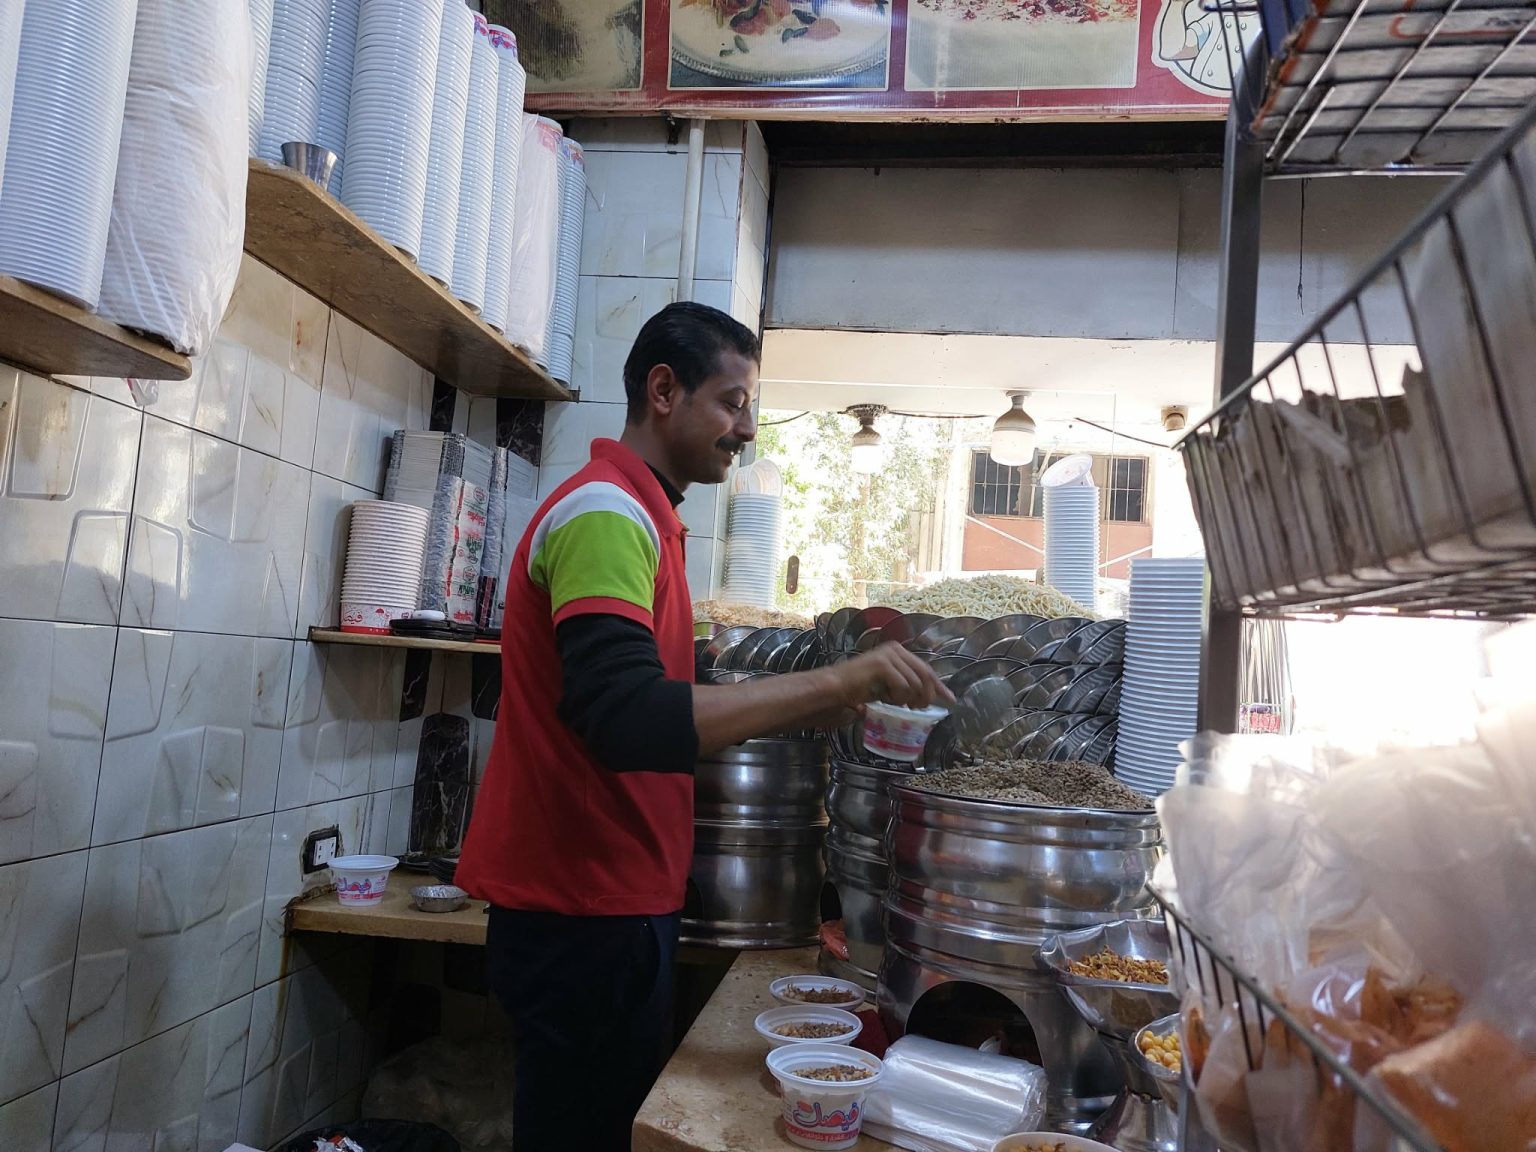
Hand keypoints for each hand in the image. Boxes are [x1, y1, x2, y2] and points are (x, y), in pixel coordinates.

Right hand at [824, 644, 953, 710]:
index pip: (926, 669)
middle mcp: (895, 649)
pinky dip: (896, 697)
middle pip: (926, 676)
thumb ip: (907, 687)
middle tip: (916, 708)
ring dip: (906, 699)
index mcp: (897, 652)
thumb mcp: (888, 687)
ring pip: (916, 684)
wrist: (835, 687)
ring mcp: (889, 655)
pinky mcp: (883, 664)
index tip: (950, 699)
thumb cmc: (858, 689)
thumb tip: (926, 698)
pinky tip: (884, 697)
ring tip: (891, 700)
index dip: (939, 686)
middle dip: (926, 696)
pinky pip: (903, 687)